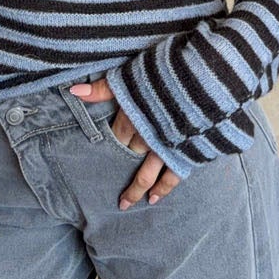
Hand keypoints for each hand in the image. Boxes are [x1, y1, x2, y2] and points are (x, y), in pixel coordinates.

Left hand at [67, 78, 183, 207]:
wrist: (205, 80)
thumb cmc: (167, 74)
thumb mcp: (133, 76)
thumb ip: (104, 88)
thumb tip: (73, 91)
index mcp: (133, 118)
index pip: (117, 137)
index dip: (112, 145)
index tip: (105, 156)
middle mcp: (147, 136)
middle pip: (129, 157)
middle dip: (121, 170)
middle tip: (112, 189)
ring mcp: (167, 148)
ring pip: (147, 174)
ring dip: (136, 189)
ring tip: (127, 204)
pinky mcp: (185, 153)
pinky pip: (172, 176)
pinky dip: (163, 189)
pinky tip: (154, 199)